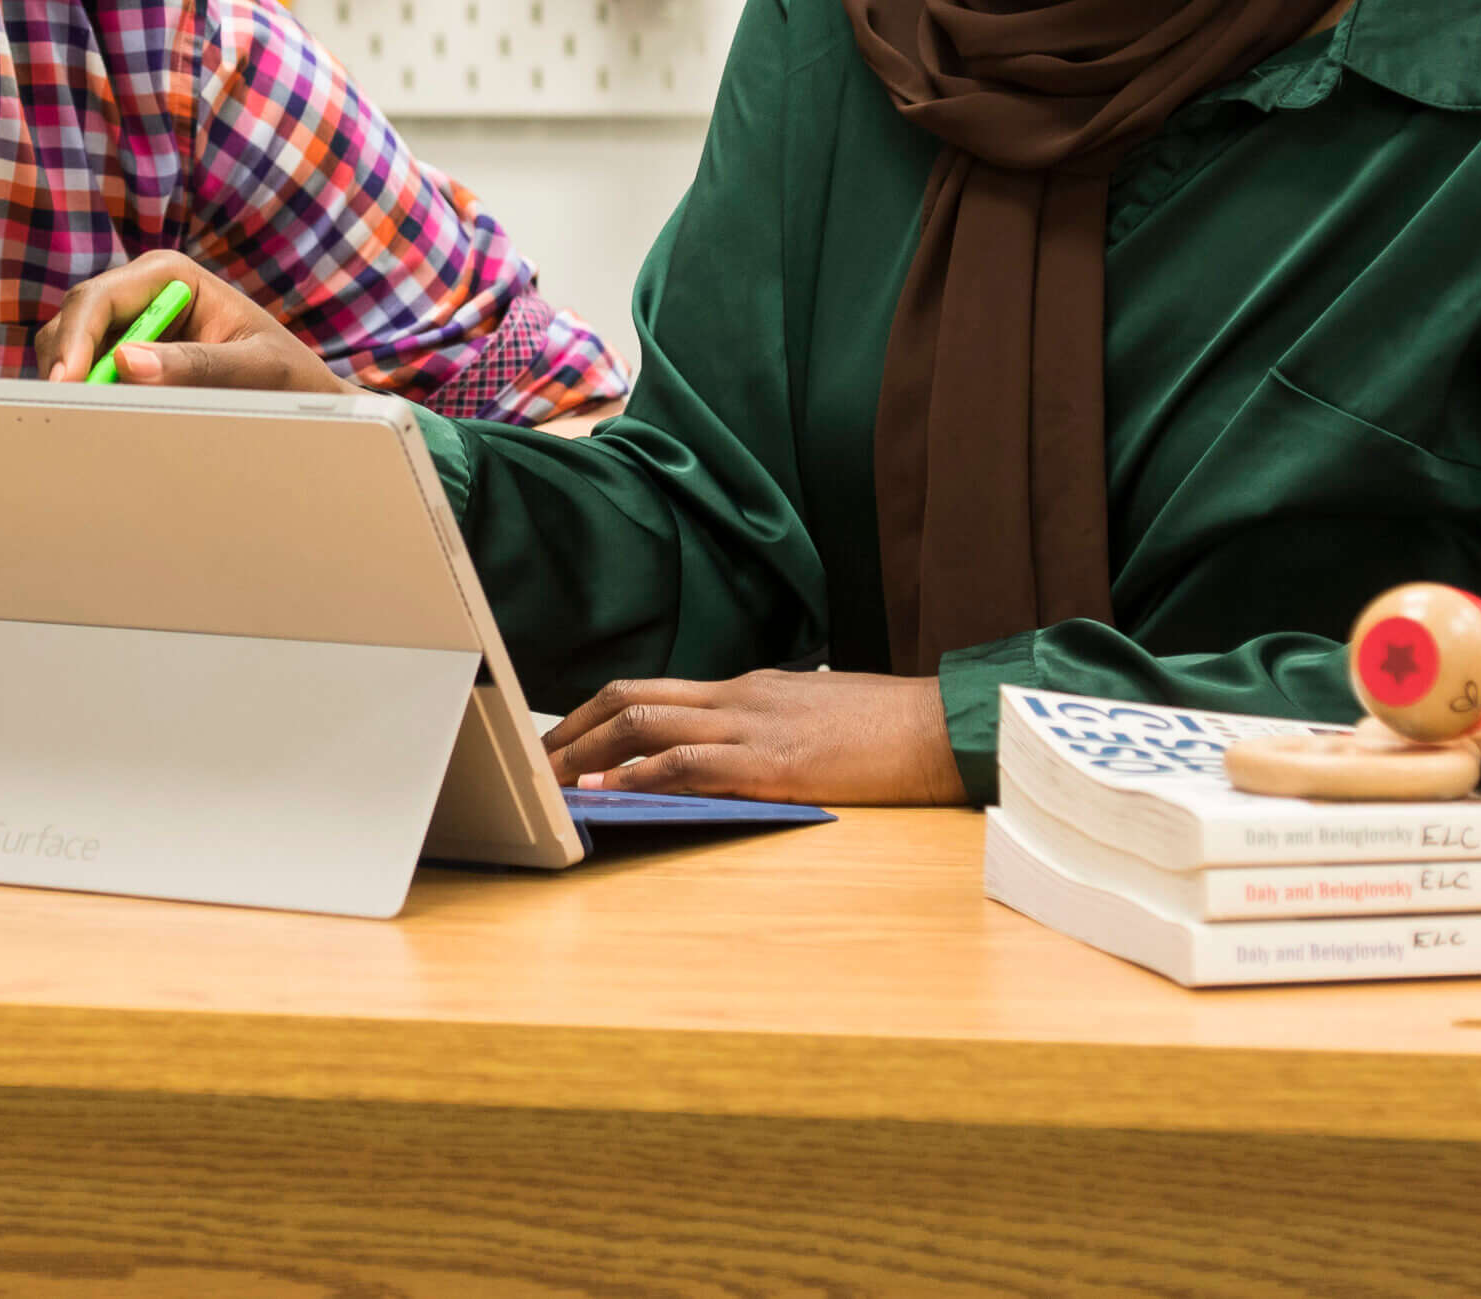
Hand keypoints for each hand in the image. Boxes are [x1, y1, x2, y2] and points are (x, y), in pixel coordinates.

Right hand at [31, 250, 353, 394]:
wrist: (298, 395)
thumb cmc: (288, 373)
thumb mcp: (257, 368)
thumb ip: (200, 365)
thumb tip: (128, 362)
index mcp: (169, 275)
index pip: (100, 297)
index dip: (75, 338)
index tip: (67, 382)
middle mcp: (139, 293)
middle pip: (72, 320)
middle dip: (66, 364)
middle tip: (72, 412)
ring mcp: (126, 325)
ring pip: (67, 348)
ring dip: (74, 382)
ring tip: (99, 417)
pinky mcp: (122, 357)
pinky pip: (83, 373)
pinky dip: (85, 395)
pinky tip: (108, 416)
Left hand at [542, 669, 966, 805]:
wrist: (946, 726)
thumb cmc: (890, 730)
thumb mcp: (815, 717)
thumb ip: (767, 728)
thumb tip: (728, 755)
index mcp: (748, 688)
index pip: (652, 691)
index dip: (596, 715)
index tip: (561, 741)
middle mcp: (740, 697)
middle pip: (632, 699)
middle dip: (573, 731)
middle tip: (534, 763)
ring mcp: (755, 726)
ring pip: (648, 725)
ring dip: (591, 754)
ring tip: (553, 783)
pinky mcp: (775, 762)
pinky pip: (694, 764)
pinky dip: (644, 777)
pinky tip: (613, 792)